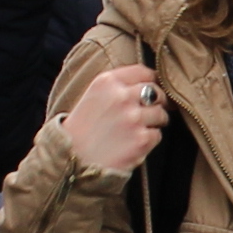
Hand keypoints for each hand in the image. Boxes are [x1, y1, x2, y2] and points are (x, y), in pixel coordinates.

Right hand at [60, 61, 169, 176]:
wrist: (71, 161)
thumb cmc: (80, 131)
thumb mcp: (92, 97)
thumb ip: (117, 87)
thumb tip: (148, 84)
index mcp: (107, 81)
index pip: (144, 72)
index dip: (151, 82)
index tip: (152, 90)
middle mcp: (122, 96)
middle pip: (156, 92)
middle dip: (157, 103)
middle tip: (149, 113)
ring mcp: (133, 117)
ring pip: (161, 114)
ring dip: (154, 123)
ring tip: (137, 131)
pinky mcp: (141, 139)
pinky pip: (157, 135)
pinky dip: (149, 140)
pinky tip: (133, 144)